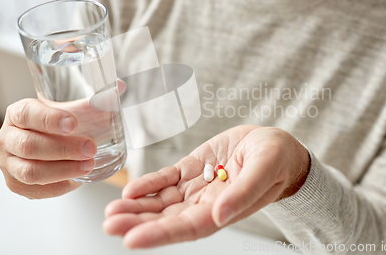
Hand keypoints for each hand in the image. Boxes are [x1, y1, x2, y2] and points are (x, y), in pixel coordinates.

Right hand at [0, 81, 125, 198]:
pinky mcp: (15, 184)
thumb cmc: (57, 126)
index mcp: (18, 113)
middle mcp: (7, 138)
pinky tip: (76, 181)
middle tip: (90, 148)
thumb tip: (119, 87)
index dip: (49, 119)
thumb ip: (94, 101)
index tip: (73, 123)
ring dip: (63, 170)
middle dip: (63, 149)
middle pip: (30, 146)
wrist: (42, 144)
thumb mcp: (71, 111)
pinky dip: (58, 186)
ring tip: (88, 166)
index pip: (27, 114)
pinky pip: (35, 189)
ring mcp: (8, 164)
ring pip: (31, 171)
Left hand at [103, 125, 309, 247]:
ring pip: (161, 201)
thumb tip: (219, 215)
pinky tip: (131, 188)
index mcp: (222, 210)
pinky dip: (149, 183)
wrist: (274, 145)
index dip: (159, 234)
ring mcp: (196, 186)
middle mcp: (204, 204)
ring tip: (111, 210)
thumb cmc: (275, 159)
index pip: (186, 228)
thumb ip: (243, 192)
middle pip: (166, 218)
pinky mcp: (191, 168)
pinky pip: (166, 179)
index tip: (131, 239)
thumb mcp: (264, 169)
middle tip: (110, 223)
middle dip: (137, 222)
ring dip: (136, 206)